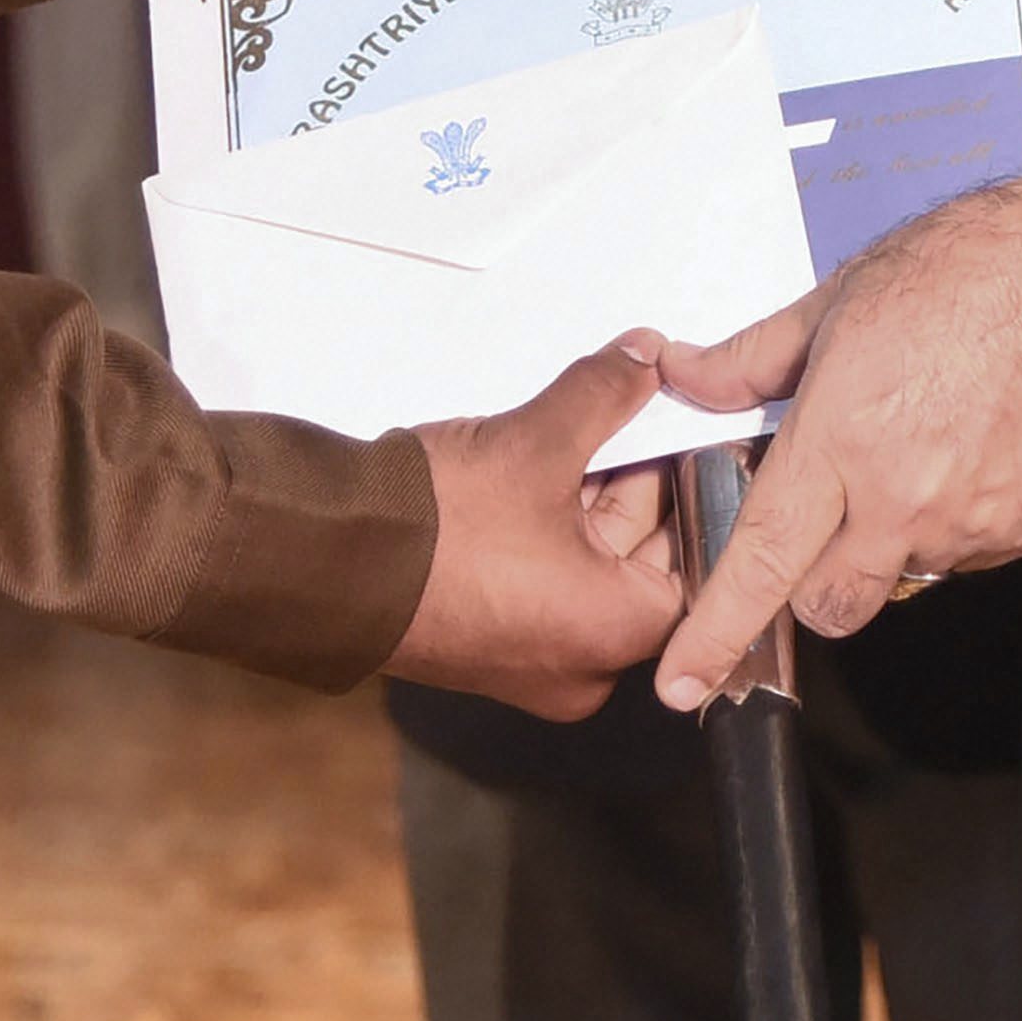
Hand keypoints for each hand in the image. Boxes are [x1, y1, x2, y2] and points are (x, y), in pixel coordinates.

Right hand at [390, 340, 685, 717]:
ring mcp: (531, 654)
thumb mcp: (536, 443)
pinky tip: (543, 457)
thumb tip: (644, 358)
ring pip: (590, 560)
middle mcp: (581, 662)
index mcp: (613, 632)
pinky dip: (551, 519)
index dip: (696, 483)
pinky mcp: (489, 635)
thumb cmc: (434, 528)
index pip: (697, 558)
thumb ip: (604, 395)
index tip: (697, 432)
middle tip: (645, 410)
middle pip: (642, 557)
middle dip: (641, 477)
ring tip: (587, 422)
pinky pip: (545, 572)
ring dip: (593, 493)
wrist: (324, 558)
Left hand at [648, 182, 1021, 709]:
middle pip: (831, 607)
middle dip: (810, 585)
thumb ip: (753, 359)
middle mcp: (902, 502)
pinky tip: (966, 456)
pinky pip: (969, 557)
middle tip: (820, 520)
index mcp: (841, 442)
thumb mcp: (837, 298)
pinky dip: (953, 527)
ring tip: (912, 458)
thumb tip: (686, 377)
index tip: (685, 683)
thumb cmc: (962, 270)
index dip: (716, 633)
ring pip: (904, 580)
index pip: (761, 563)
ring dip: (888, 546)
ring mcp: (971, 524)